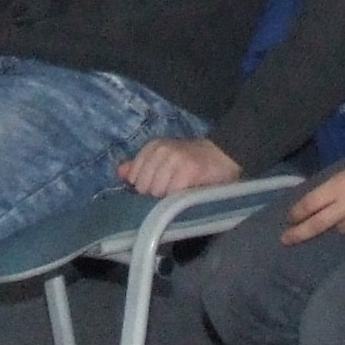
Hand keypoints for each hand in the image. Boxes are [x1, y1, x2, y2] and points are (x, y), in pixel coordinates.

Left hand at [119, 136, 241, 197]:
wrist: (223, 156)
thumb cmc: (191, 162)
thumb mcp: (164, 159)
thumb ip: (142, 166)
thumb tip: (121, 173)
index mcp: (153, 146)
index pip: (134, 176)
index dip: (145, 187)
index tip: (158, 187)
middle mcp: (162, 149)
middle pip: (144, 186)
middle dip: (155, 193)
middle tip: (171, 190)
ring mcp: (175, 158)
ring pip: (157, 191)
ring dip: (168, 197)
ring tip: (180, 192)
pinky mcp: (189, 169)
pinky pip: (173, 193)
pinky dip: (179, 198)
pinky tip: (188, 194)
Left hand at [283, 155, 344, 243]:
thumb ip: (333, 190)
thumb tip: (315, 205)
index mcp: (340, 186)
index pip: (311, 203)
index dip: (297, 213)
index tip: (289, 220)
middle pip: (317, 224)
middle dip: (299, 233)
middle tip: (285, 240)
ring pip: (340, 230)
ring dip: (340, 225)